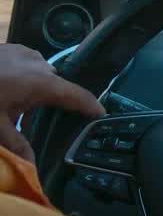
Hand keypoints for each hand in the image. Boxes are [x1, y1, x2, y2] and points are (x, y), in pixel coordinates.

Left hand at [0, 43, 104, 161]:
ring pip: (42, 74)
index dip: (91, 106)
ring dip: (35, 87)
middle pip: (57, 85)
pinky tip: (7, 85)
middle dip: (51, 101)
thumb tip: (33, 168)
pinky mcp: (12, 47)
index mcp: (42, 83)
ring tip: (16, 102)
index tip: (102, 115)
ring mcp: (26, 52)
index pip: (77, 95)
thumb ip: (17, 145)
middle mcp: (41, 64)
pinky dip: (24, 75)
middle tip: (37, 118)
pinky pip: (28, 63)